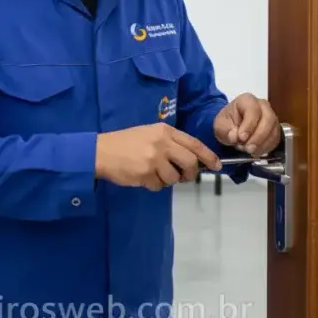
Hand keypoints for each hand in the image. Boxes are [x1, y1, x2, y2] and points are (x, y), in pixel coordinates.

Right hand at [96, 123, 221, 191]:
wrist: (100, 151)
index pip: (194, 144)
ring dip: (167, 180)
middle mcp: (162, 143)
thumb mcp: (149, 134)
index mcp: (164, 131)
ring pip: (174, 177)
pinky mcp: (145, 173)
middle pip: (190, 162)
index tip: (216, 165)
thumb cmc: (125, 142)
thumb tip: (191, 160)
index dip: (208, 156)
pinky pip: (159, 186)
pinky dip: (153, 185)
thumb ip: (170, 143)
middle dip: (190, 173)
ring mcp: (154, 159)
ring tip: (154, 173)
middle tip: (183, 177)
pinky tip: (142, 176)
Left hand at [213, 93, 280, 155]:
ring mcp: (271, 117)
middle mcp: (262, 106)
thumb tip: (234, 136)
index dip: (248, 125)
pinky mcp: (275, 129)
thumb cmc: (227, 123)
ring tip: (250, 151)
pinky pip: (275, 139)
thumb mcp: (220, 125)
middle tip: (248, 148)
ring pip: (274, 130)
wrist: (232, 128)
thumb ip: (226, 130)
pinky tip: (256, 152)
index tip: (241, 138)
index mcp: (247, 100)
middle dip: (258, 136)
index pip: (253, 110)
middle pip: (268, 119)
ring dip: (262, 144)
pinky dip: (267, 147)